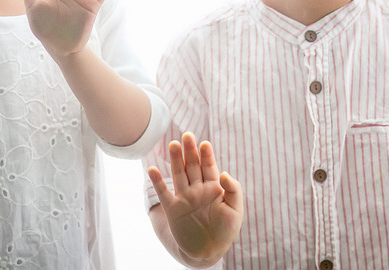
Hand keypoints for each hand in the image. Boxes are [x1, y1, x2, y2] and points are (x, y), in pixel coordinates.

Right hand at [148, 132, 242, 263]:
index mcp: (213, 187)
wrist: (209, 252)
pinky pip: (163, 192)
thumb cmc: (225, 230)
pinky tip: (153, 169)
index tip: (205, 143)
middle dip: (190, 151)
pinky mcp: (173, 209)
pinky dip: (158, 181)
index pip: (209, 166)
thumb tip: (223, 172)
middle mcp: (197, 189)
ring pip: (179, 174)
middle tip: (188, 135)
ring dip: (175, 160)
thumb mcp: (236, 210)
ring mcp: (184, 197)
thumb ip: (233, 190)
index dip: (206, 154)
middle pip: (192, 165)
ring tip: (173, 144)